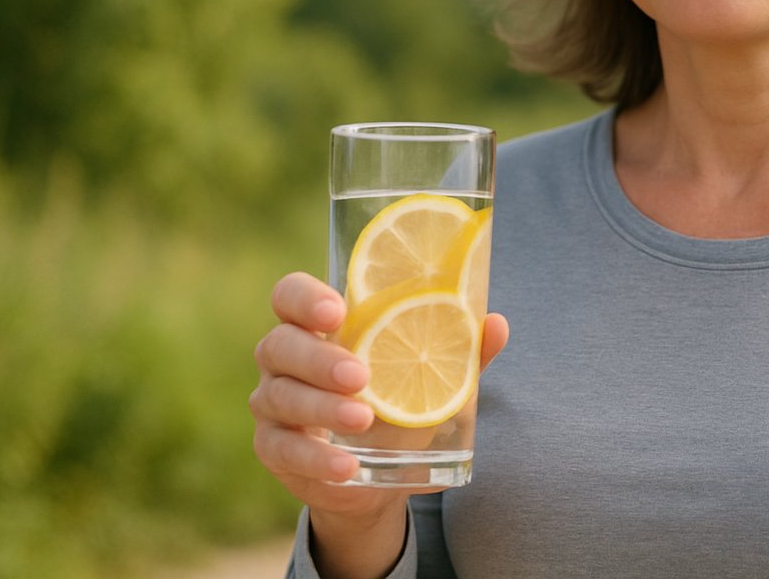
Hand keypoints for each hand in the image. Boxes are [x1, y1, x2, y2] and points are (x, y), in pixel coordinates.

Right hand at [250, 272, 509, 519]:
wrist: (374, 472)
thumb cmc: (397, 401)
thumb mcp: (428, 375)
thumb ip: (459, 349)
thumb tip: (497, 323)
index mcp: (316, 326)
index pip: (289, 296)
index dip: (305, 299)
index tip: (339, 311)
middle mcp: (283, 358)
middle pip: (279, 344)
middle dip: (319, 359)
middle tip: (361, 375)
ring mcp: (272, 403)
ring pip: (278, 398)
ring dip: (322, 410)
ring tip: (363, 419)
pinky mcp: (273, 448)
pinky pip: (282, 451)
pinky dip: (317, 459)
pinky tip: (347, 466)